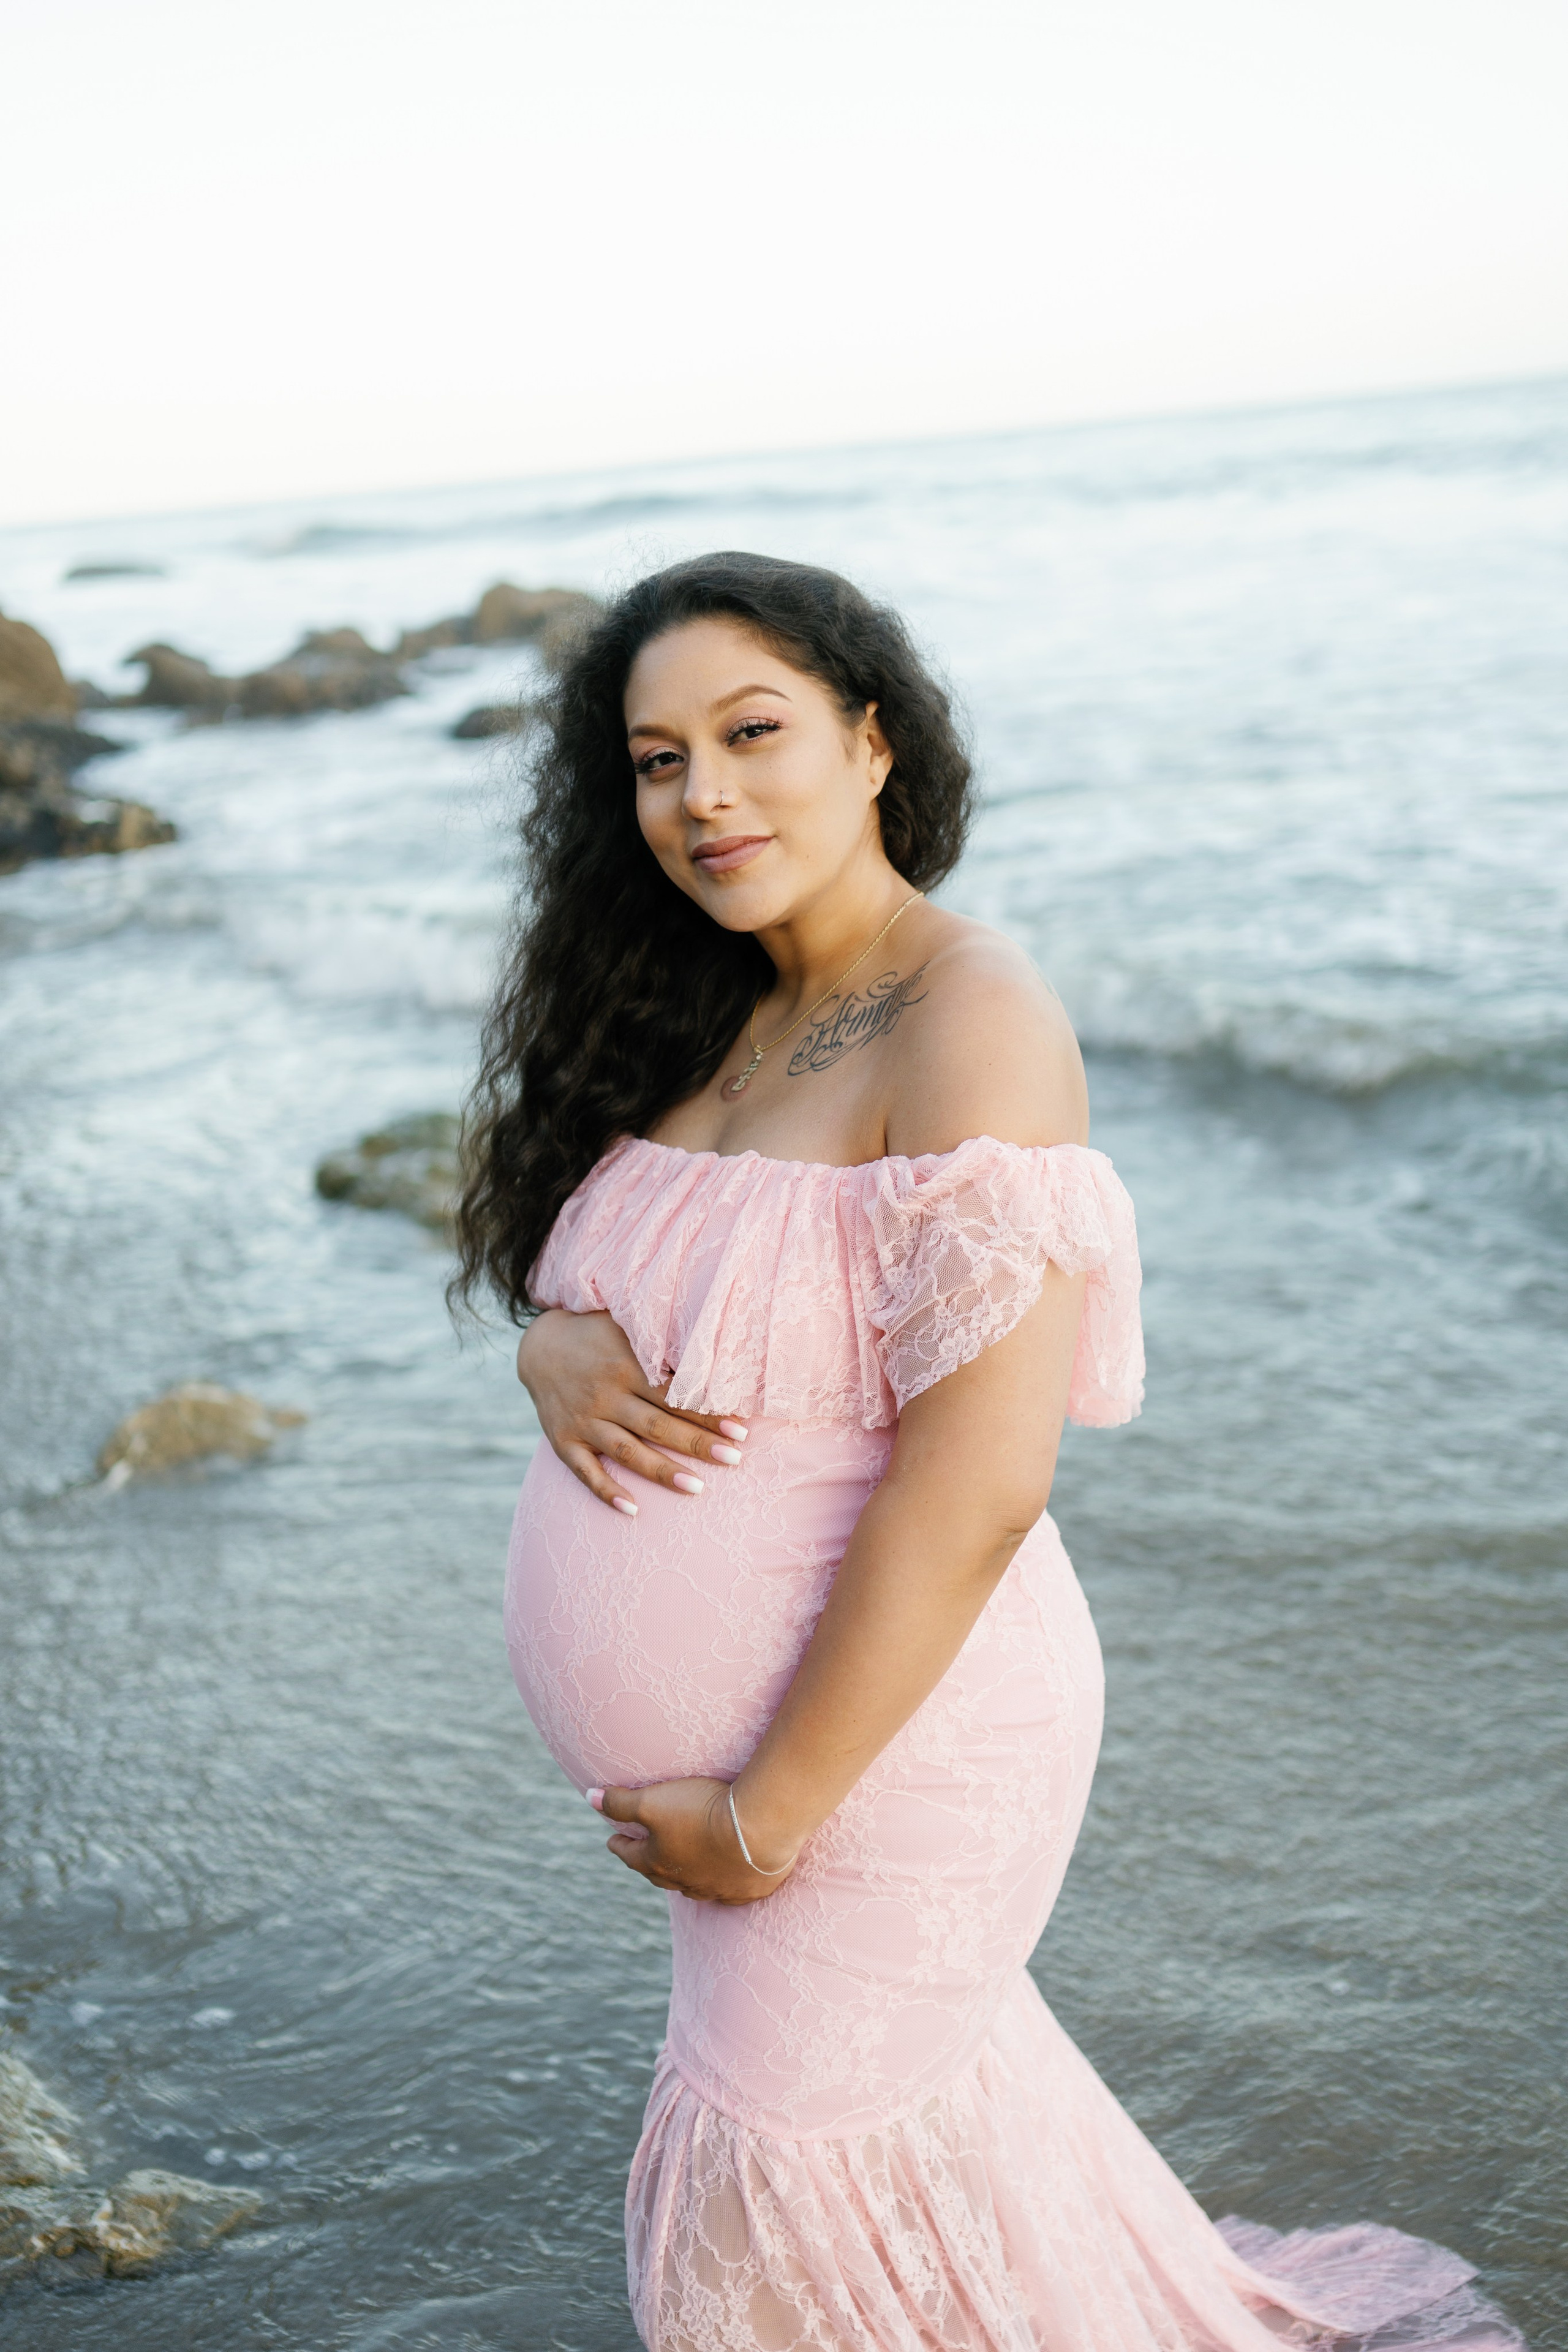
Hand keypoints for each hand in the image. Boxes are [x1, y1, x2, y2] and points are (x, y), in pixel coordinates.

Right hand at [516, 1308, 748, 1514]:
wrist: (539, 1346)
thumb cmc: (598, 1335)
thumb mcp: (627, 1327)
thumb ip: (661, 1344)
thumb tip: (712, 1353)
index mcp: (626, 1366)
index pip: (673, 1394)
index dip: (708, 1412)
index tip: (740, 1428)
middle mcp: (604, 1395)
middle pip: (657, 1425)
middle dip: (698, 1444)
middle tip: (735, 1459)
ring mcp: (583, 1421)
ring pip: (627, 1451)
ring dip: (662, 1471)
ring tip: (696, 1488)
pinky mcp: (564, 1440)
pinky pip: (585, 1471)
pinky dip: (606, 1491)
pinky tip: (632, 1510)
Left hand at [596, 1779, 800, 1903]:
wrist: (758, 1829)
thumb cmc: (701, 1812)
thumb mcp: (652, 1801)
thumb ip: (619, 1801)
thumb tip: (589, 1796)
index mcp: (658, 1862)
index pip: (629, 1855)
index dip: (619, 1844)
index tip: (613, 1838)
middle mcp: (684, 1881)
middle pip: (659, 1873)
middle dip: (649, 1862)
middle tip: (644, 1851)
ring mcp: (716, 1889)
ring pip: (693, 1885)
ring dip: (685, 1874)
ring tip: (684, 1862)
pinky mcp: (746, 1889)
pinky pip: (727, 1891)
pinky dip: (721, 1882)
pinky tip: (724, 1876)